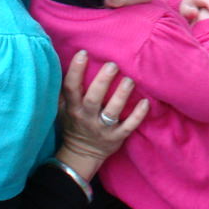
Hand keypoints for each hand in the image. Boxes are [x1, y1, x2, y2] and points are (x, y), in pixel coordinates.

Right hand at [56, 51, 148, 180]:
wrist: (80, 155)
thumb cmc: (74, 123)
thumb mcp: (62, 109)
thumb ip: (65, 90)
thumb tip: (67, 61)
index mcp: (73, 108)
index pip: (71, 88)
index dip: (75, 71)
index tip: (83, 53)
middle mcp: (86, 117)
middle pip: (93, 98)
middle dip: (103, 81)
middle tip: (112, 64)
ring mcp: (102, 128)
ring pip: (112, 111)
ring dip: (122, 95)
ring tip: (129, 80)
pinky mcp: (116, 137)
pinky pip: (129, 126)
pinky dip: (138, 115)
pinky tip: (146, 102)